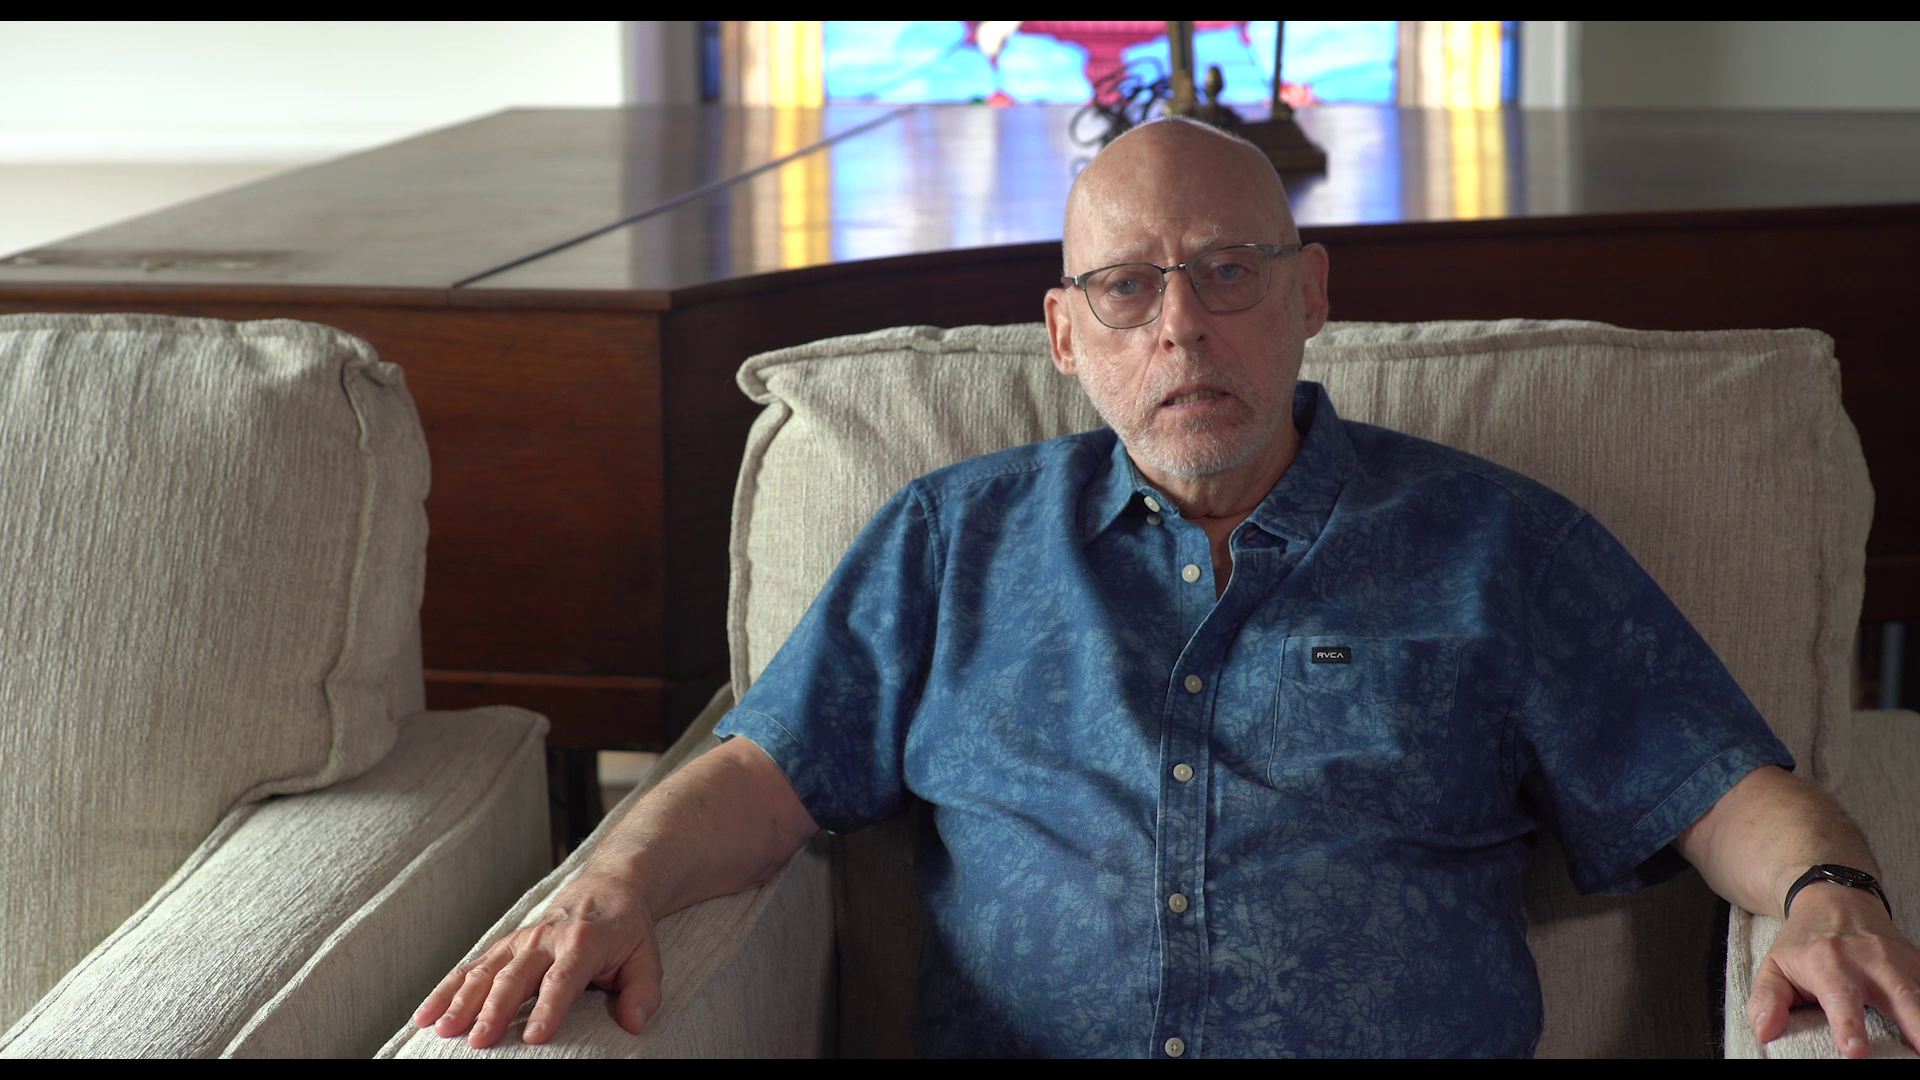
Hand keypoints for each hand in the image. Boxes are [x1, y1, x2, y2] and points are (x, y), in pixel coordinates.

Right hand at [413, 869, 662, 1048]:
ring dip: (462, 1000)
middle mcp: (546, 938)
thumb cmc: (627, 930)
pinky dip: (446, 990)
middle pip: (516, 976)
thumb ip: (643, 991)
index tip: (534, 1038)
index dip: (549, 1008)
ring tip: (442, 1029)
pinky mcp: (504, 946)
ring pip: (486, 971)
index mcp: (584, 942)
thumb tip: (634, 1025)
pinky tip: (425, 1016)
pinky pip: (471, 967)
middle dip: (495, 1009)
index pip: (564, 979)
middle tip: (478, 1041)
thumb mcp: (647, 956)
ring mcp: (520, 941)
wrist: (606, 887)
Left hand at [1748, 884, 1919, 1057]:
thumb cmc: (1804, 941)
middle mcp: (1869, 959)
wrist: (1835, 899)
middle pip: (1899, 994)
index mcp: (1828, 961)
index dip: (1848, 1024)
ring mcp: (1898, 960)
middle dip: (1914, 1025)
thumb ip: (1767, 1000)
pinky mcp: (1916, 961)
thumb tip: (1764, 1032)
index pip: (1840, 995)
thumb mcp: (1774, 965)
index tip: (1855, 1051)